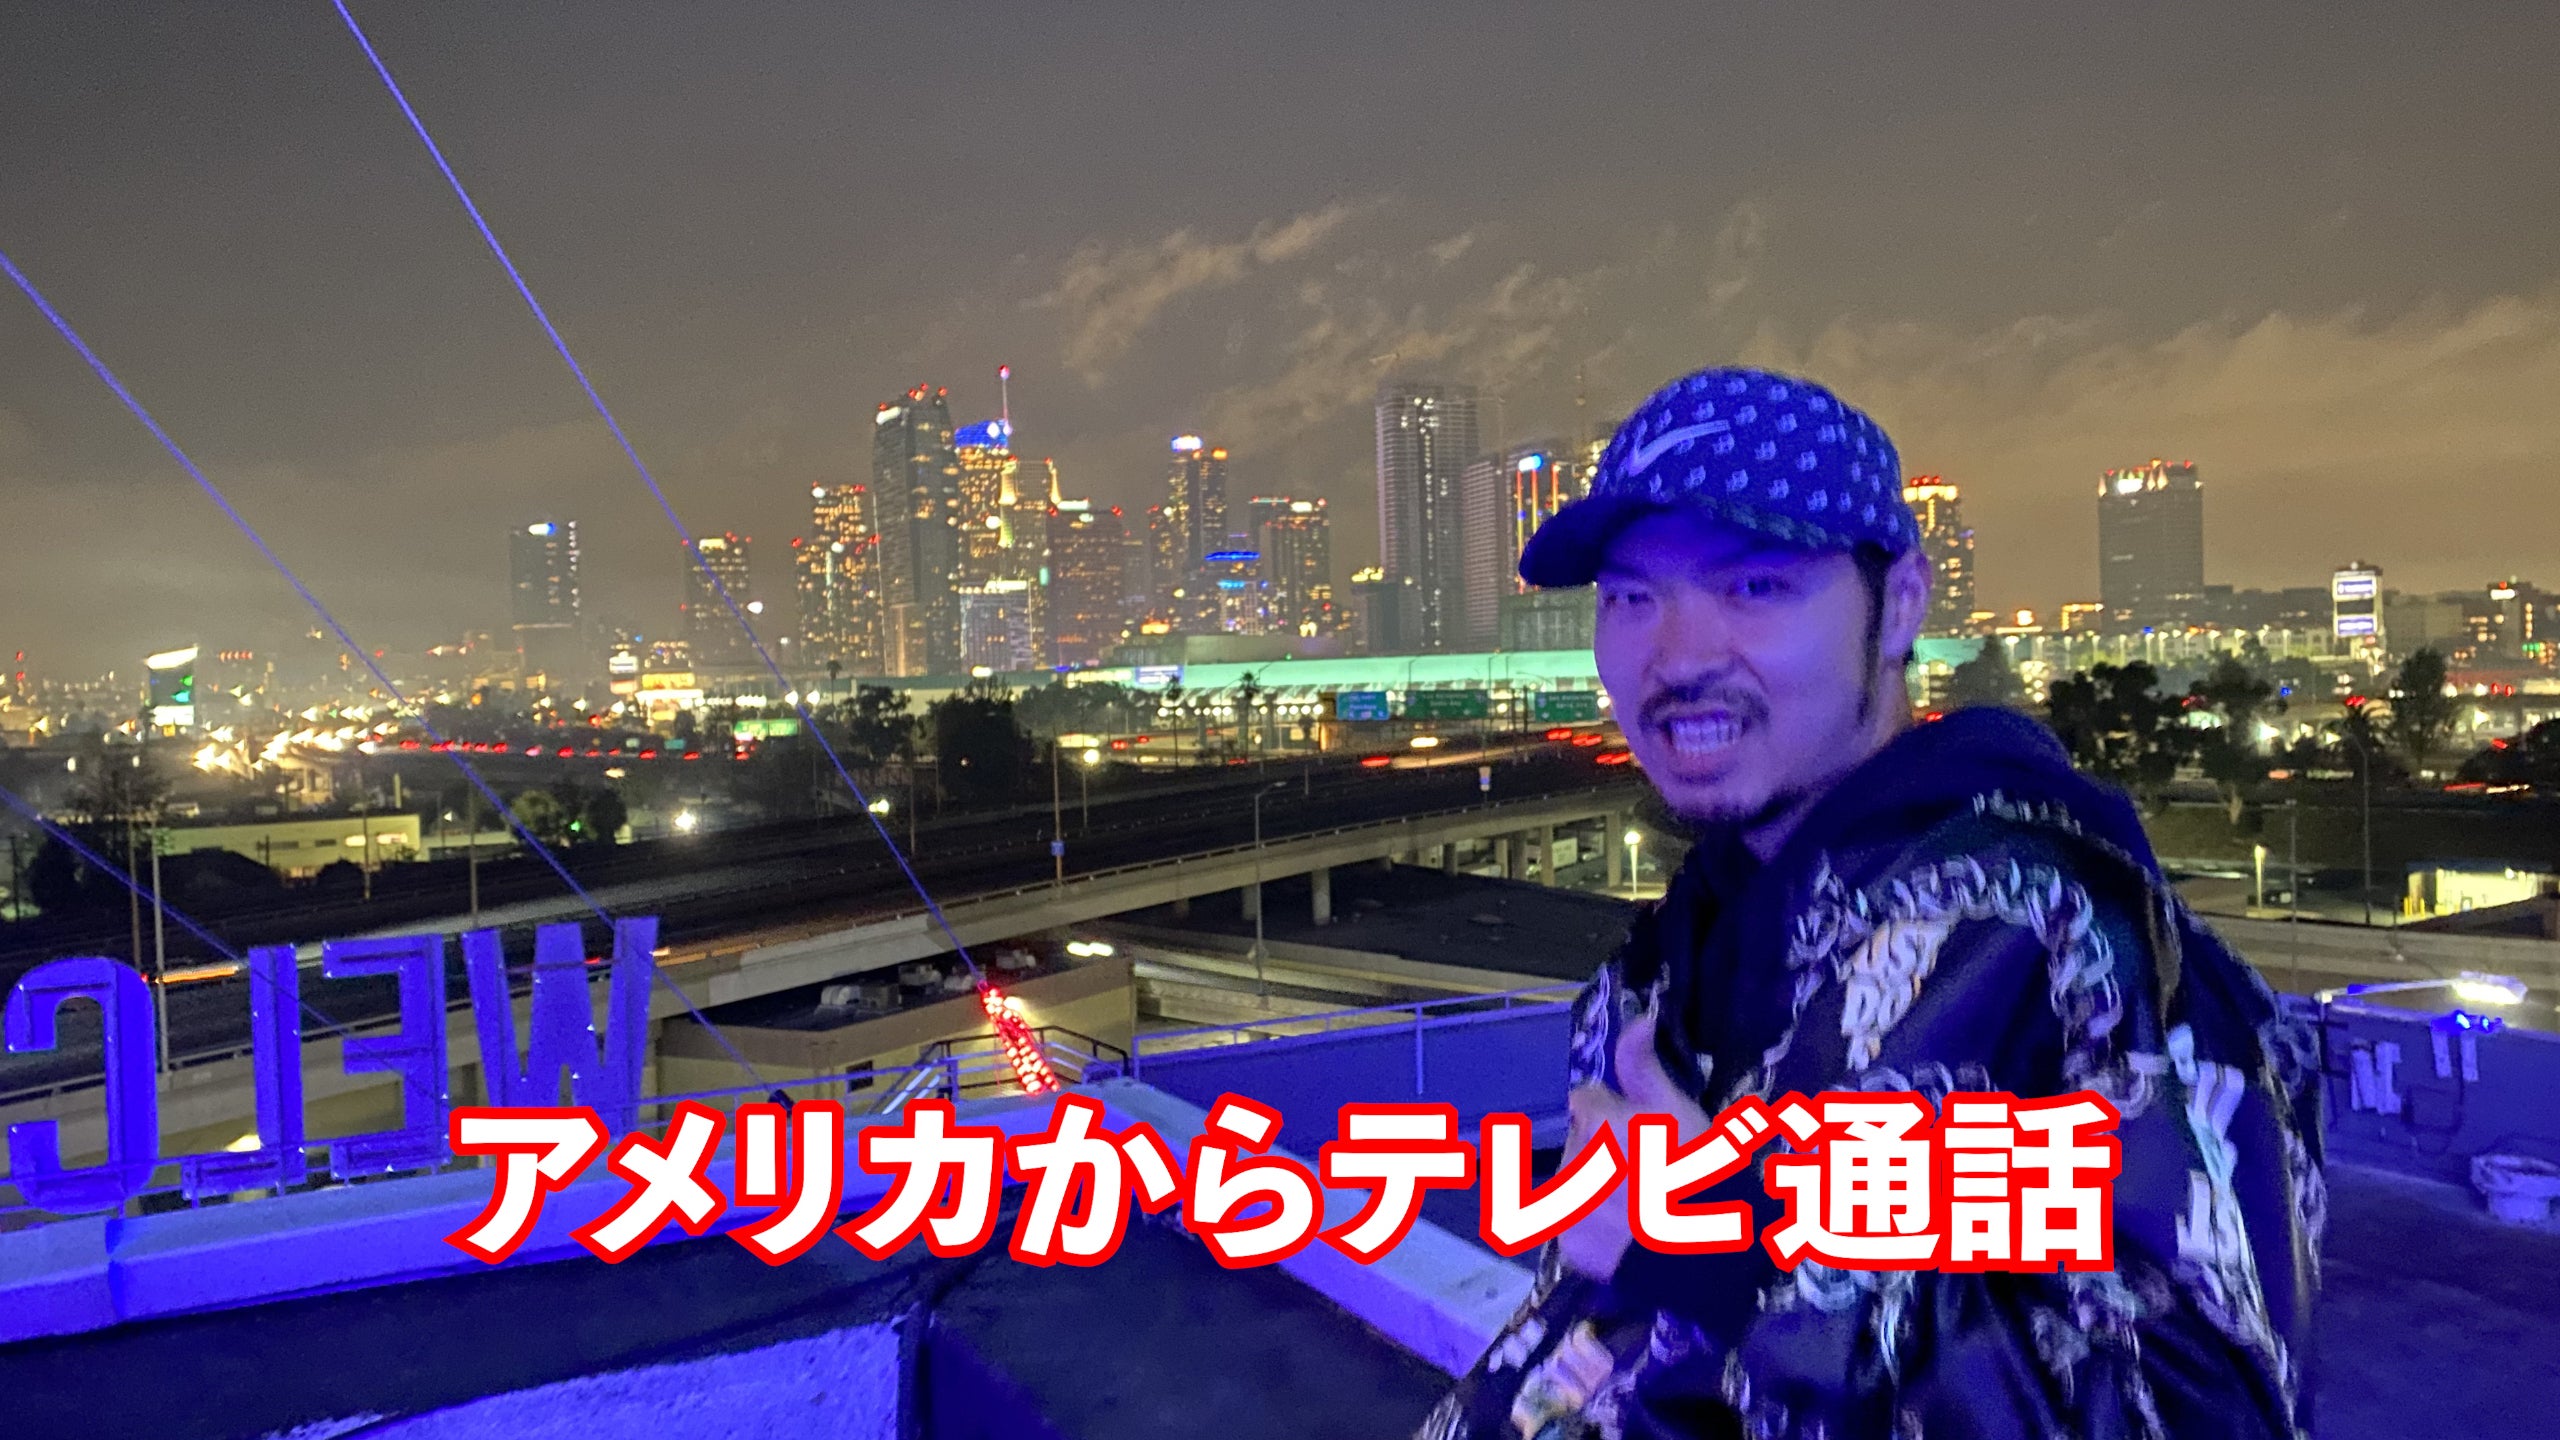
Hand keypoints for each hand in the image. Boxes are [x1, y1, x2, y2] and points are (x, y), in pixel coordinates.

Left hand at [1556, 1011, 1712, 1278]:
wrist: (1707, 1253)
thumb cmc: (1700, 1171)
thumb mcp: (1679, 1109)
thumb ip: (1645, 1064)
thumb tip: (1638, 1017)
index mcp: (1594, 1119)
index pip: (1588, 1100)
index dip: (1616, 1113)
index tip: (1645, 1132)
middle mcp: (1569, 1156)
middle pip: (1580, 1138)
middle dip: (1605, 1146)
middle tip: (1649, 1170)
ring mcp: (1565, 1204)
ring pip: (1574, 1178)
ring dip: (1595, 1184)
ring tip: (1640, 1204)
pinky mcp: (1567, 1244)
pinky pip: (1574, 1224)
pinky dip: (1593, 1226)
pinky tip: (1627, 1234)